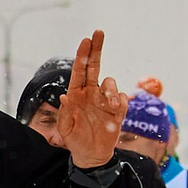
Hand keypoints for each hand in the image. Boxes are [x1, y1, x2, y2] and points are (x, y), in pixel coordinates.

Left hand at [52, 31, 127, 170]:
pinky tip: (115, 110)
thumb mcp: (65, 131)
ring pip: (110, 83)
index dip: (83, 55)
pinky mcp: (117, 111)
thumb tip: (65, 97)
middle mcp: (91, 93)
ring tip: (110, 103)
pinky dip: (120, 101)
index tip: (86, 39)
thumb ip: (65, 114)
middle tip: (99, 32)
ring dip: (110, 89)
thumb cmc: (75, 141)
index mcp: (76, 95)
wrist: (92, 155)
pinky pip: (122, 99)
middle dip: (96, 49)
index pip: (80, 71)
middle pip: (95, 66)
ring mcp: (105, 101)